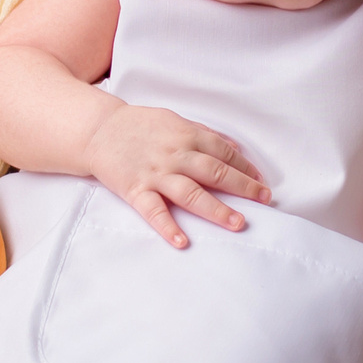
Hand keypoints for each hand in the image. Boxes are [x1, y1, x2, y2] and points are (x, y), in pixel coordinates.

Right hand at [83, 104, 270, 247]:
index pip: (224, 153)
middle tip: (265, 201)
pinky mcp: (135, 190)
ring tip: (238, 223)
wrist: (97, 129)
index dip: (246, 168)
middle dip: (243, 187)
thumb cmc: (140, 125)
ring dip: (216, 209)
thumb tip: (236, 148)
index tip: (262, 183)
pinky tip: (182, 242)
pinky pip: (154, 211)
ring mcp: (155, 173)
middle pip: (215, 172)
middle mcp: (175, 154)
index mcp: (187, 135)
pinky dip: (167, 227)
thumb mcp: (175, 120)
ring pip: (191, 193)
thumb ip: (206, 135)